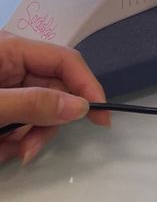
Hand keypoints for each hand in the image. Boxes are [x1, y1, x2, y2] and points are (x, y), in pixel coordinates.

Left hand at [0, 32, 109, 165]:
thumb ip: (33, 103)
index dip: (88, 87)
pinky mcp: (0, 107)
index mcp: (12, 49)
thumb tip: (80, 107)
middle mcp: (13, 64)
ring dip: (25, 138)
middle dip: (44, 125)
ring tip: (2, 152)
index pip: (66, 61)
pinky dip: (11, 142)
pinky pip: (19, 124)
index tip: (102, 118)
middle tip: (28, 151)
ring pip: (37, 113)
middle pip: (53, 92)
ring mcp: (6, 86)